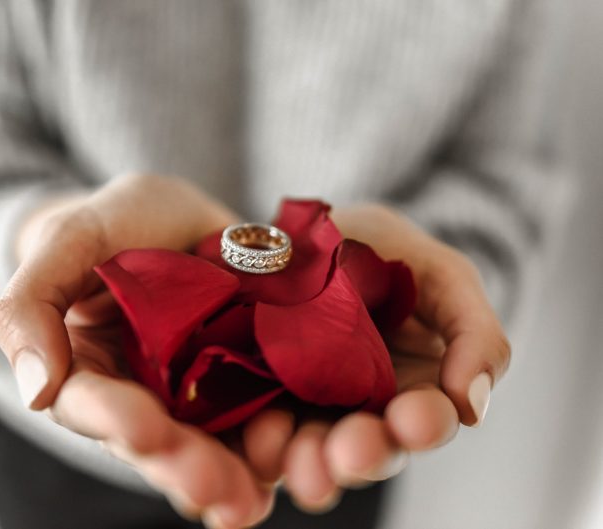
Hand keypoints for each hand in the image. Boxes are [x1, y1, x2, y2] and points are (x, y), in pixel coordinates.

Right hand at [0, 174, 273, 527]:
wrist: (182, 214)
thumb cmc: (118, 222)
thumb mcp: (70, 239)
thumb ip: (32, 304)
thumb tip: (35, 390)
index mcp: (90, 367)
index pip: (92, 405)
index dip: (116, 421)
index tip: (144, 430)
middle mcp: (143, 391)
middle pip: (157, 442)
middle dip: (181, 466)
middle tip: (209, 487)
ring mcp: (197, 391)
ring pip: (208, 445)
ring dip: (229, 476)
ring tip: (248, 499)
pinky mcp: (246, 379)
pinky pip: (257, 419)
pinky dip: (272, 445)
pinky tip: (288, 461)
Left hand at [239, 203, 509, 510]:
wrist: (307, 231)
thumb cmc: (383, 250)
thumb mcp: (440, 274)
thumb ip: (474, 331)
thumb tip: (471, 407)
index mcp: (414, 387)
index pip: (426, 419)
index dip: (423, 424)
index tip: (414, 421)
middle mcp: (361, 409)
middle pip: (367, 447)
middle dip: (361, 453)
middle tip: (349, 453)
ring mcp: (306, 407)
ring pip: (312, 450)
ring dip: (309, 462)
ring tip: (303, 468)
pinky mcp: (257, 398)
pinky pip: (259, 430)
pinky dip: (261, 441)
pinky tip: (260, 438)